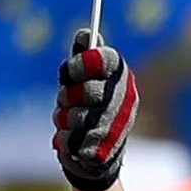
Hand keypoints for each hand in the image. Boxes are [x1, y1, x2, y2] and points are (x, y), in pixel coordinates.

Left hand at [54, 30, 138, 190]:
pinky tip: (72, 141)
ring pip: (76, 116)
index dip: (82, 63)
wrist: (95, 156)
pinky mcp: (102, 152)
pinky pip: (70, 139)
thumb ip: (83, 58)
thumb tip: (84, 34)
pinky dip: (64, 140)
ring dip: (64, 118)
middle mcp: (125, 102)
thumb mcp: (84, 81)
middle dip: (68, 96)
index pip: (107, 60)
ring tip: (70, 122)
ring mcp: (116, 128)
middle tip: (66, 100)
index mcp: (122, 79)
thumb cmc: (87, 109)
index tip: (66, 72)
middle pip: (88, 89)